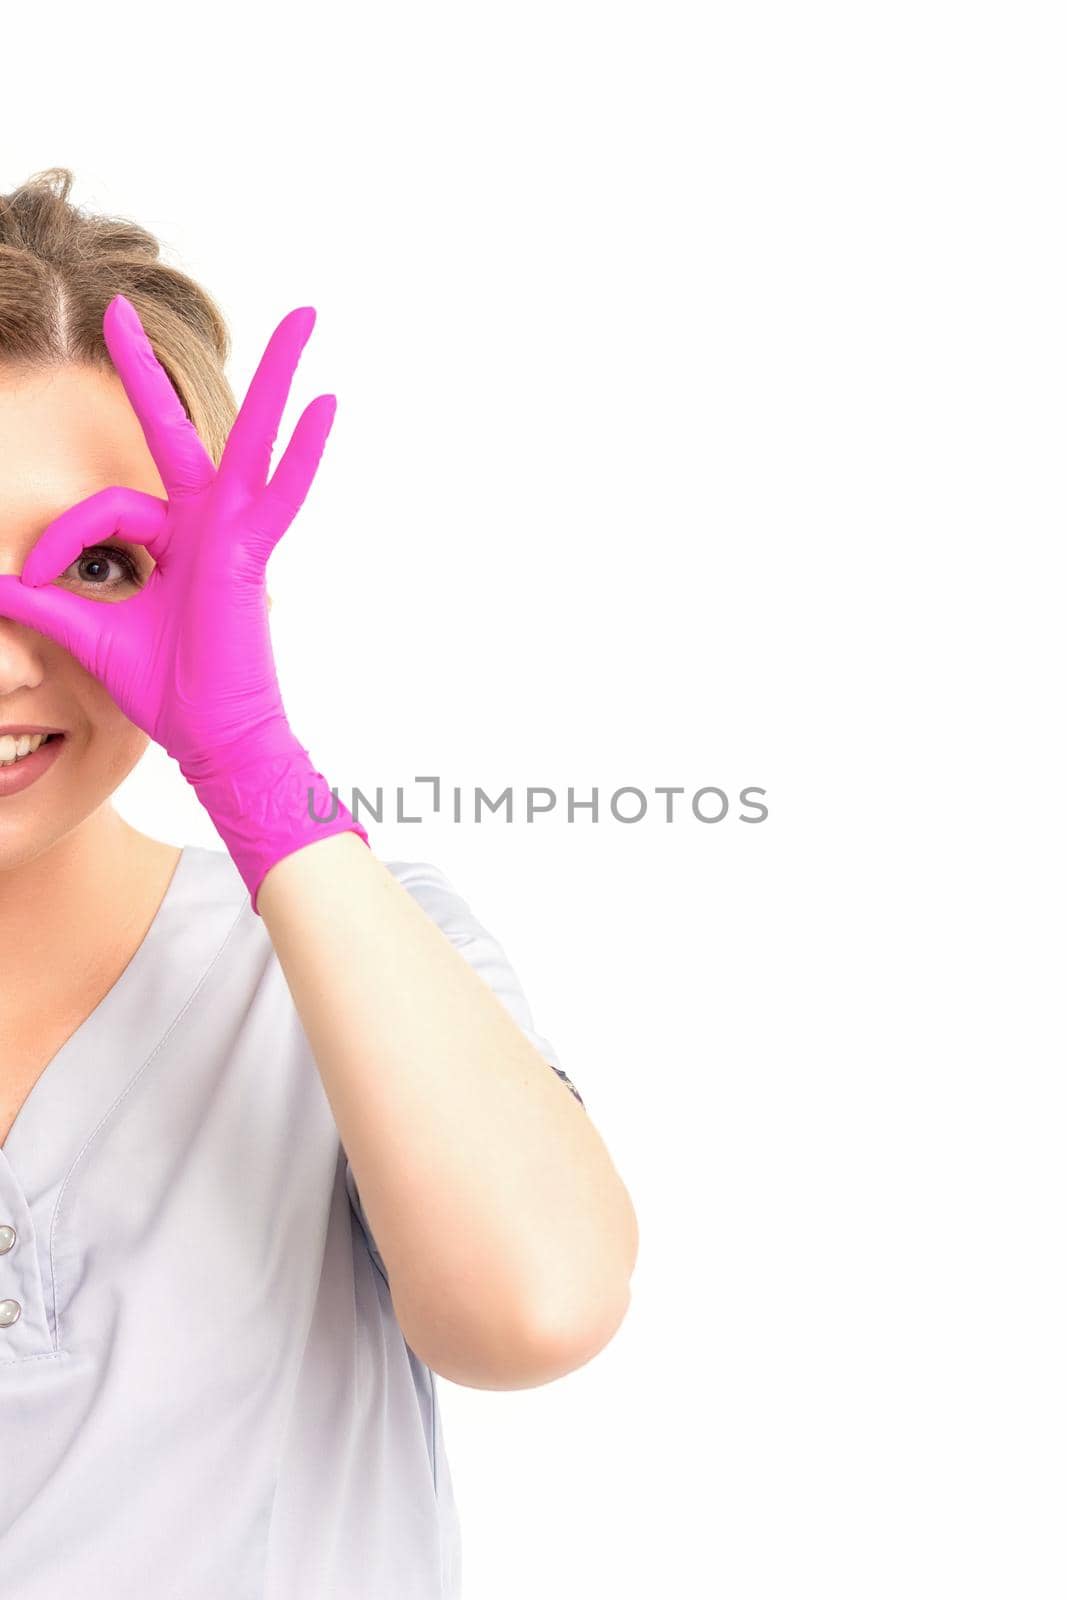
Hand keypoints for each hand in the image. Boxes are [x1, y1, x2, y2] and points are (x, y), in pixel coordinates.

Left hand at [0, 293, 368, 912]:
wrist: (211, 738)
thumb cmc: (168, 692)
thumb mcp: (90, 634)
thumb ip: (44, 601)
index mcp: (172, 537)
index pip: (106, 508)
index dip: (62, 539)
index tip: (35, 579)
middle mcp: (205, 523)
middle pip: (180, 429)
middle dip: (148, 368)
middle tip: (121, 306)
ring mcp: (234, 533)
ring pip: (253, 441)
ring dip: (277, 378)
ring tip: (304, 317)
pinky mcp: (252, 556)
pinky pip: (282, 496)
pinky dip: (304, 455)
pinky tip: (324, 406)